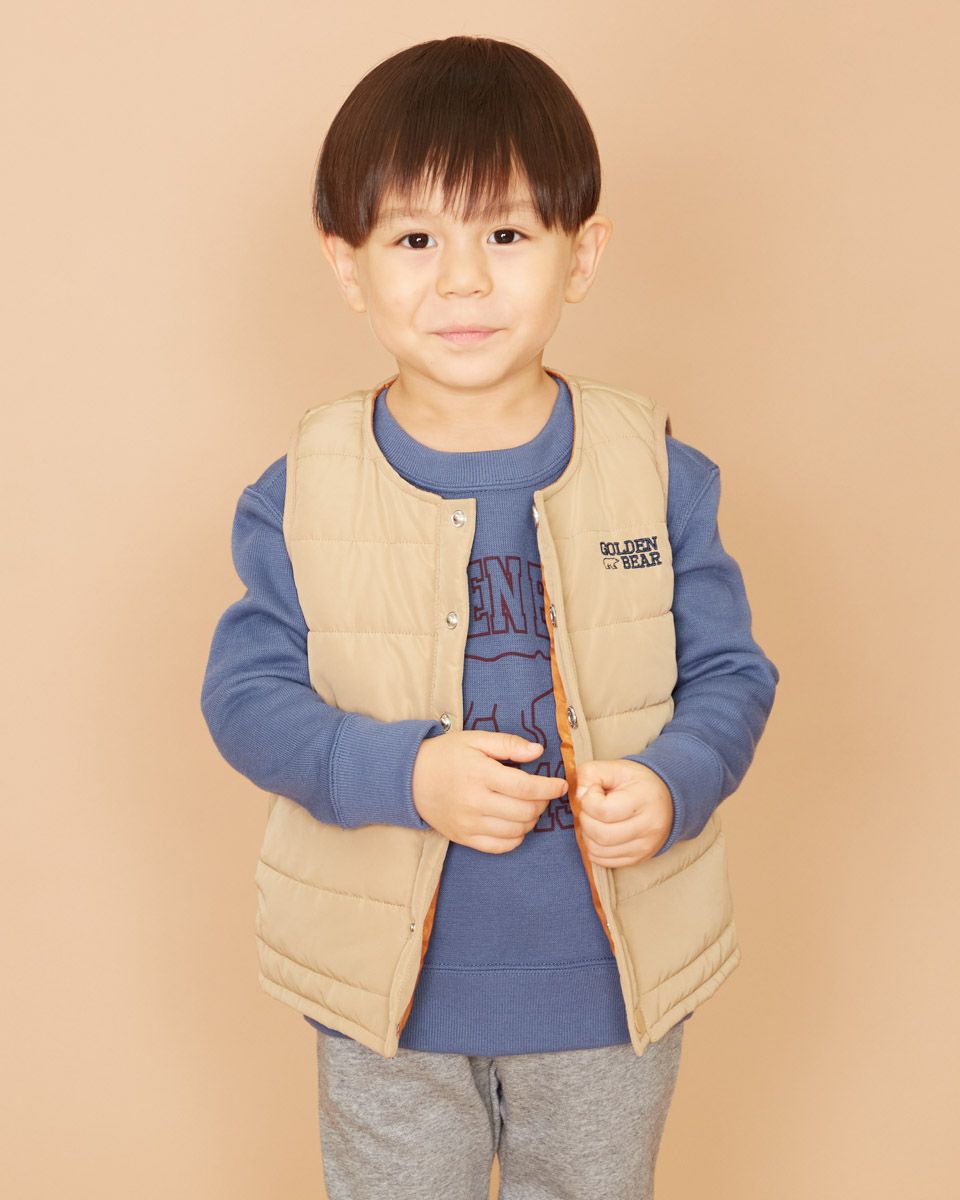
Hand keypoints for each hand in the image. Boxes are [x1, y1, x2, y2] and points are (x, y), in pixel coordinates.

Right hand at [412, 730, 568, 853]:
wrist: (409, 777)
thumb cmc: (445, 755)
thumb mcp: (475, 739)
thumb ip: (508, 744)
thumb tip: (538, 751)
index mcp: (480, 774)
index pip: (526, 787)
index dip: (549, 788)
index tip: (561, 785)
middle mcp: (475, 802)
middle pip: (525, 812)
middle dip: (542, 803)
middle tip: (542, 794)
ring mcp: (469, 823)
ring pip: (516, 831)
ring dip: (531, 820)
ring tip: (529, 807)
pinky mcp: (463, 837)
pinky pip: (499, 847)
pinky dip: (515, 838)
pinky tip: (516, 824)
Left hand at [576, 759, 673, 866]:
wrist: (667, 801)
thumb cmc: (638, 783)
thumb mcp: (616, 768)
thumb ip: (591, 774)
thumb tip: (578, 796)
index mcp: (644, 799)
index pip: (603, 810)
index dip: (588, 800)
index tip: (594, 791)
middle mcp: (648, 827)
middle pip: (600, 834)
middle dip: (585, 819)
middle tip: (589, 807)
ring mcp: (644, 847)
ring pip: (598, 850)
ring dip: (587, 834)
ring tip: (594, 819)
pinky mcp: (638, 859)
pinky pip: (603, 861)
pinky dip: (593, 847)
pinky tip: (598, 832)